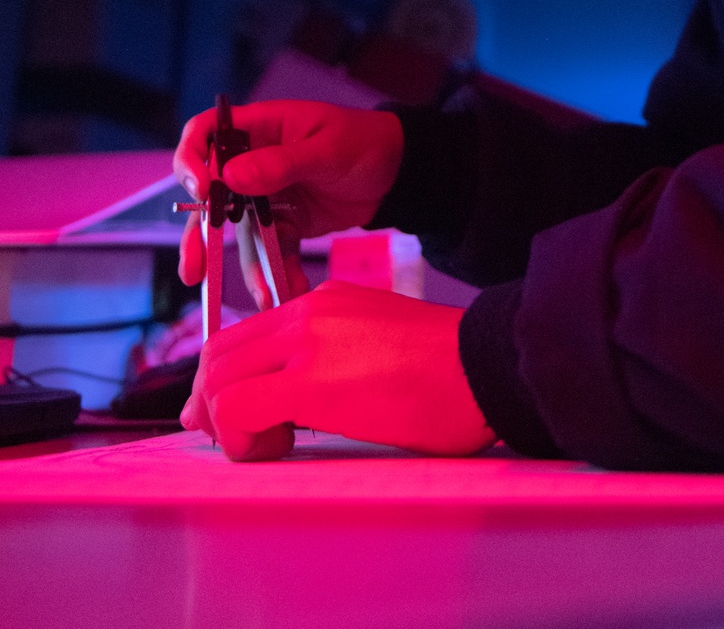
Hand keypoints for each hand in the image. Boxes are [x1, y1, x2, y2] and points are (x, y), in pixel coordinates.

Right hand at [173, 100, 403, 307]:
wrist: (397, 172)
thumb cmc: (365, 142)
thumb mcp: (328, 149)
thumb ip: (282, 163)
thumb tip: (230, 176)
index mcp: (260, 129)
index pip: (206, 134)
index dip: (191, 158)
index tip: (199, 190)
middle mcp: (254, 161)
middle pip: (211, 194)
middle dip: (200, 233)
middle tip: (194, 268)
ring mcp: (267, 195)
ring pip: (239, 231)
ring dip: (244, 264)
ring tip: (260, 295)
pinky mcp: (285, 222)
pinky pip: (271, 248)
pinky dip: (277, 270)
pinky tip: (290, 290)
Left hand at [180, 281, 496, 460]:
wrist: (484, 367)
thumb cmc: (446, 373)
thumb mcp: (378, 346)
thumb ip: (334, 359)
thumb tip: (296, 402)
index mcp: (323, 303)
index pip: (244, 335)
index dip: (222, 380)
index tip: (228, 416)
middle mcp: (307, 312)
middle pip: (219, 352)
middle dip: (210, 402)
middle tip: (231, 439)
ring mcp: (306, 341)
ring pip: (219, 377)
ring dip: (224, 421)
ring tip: (264, 447)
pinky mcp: (310, 380)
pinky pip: (239, 406)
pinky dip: (239, 437)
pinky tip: (274, 450)